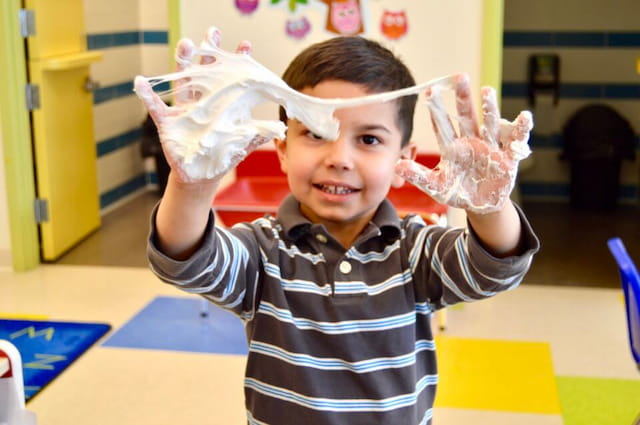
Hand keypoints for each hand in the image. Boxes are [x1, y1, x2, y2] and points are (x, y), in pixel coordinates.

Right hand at [134, 27, 271, 182]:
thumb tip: (278, 127)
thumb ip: (256, 135)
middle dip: (209, 51)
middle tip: (213, 31)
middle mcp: (201, 101)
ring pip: (182, 81)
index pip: (230, 78)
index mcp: (221, 103)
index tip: (246, 45)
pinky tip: (140, 82)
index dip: (237, 62)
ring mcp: (183, 110)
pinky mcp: (167, 123)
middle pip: (205, 71)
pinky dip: (147, 95)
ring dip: (183, 62)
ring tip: (186, 43)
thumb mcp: (241, 145)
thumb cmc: (222, 157)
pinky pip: (155, 107)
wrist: (202, 176)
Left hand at [396, 74, 532, 213]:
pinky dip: (521, 128)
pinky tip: (524, 117)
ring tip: (486, 91)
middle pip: (466, 116)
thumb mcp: (436, 186)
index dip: (438, 109)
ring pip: (488, 123)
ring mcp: (489, 147)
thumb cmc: (457, 192)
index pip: (443, 124)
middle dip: (463, 97)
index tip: (430, 91)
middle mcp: (471, 141)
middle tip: (459, 76)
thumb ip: (418, 175)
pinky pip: (514, 139)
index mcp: (453, 147)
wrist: (481, 206)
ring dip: (489, 107)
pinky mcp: (507, 156)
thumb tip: (397, 164)